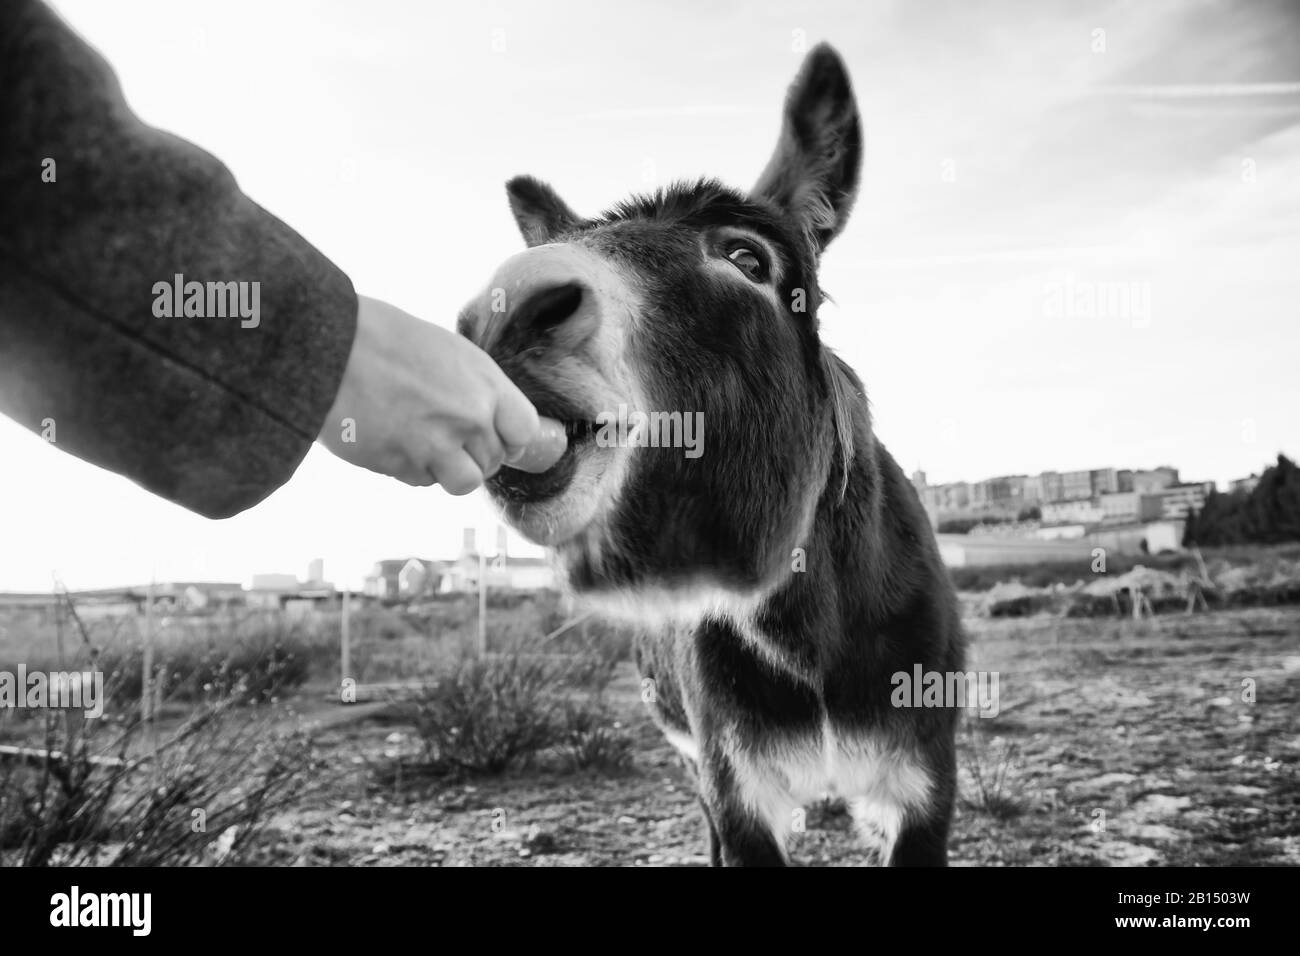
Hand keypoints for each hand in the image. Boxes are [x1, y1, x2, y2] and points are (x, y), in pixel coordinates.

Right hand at [317, 295, 543, 493]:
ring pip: (465, 482)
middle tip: (446, 434)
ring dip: (449, 470)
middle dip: (475, 454)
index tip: (499, 439)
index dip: (512, 439)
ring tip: (425, 444)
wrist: (329, 345)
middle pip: (494, 460)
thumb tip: (492, 422)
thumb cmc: (385, 339)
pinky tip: (394, 439)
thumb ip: (476, 390)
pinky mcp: (403, 463)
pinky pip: (422, 481)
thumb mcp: (448, 352)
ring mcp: (437, 444)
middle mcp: (469, 417)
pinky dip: (412, 468)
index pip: (525, 432)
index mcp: (485, 383)